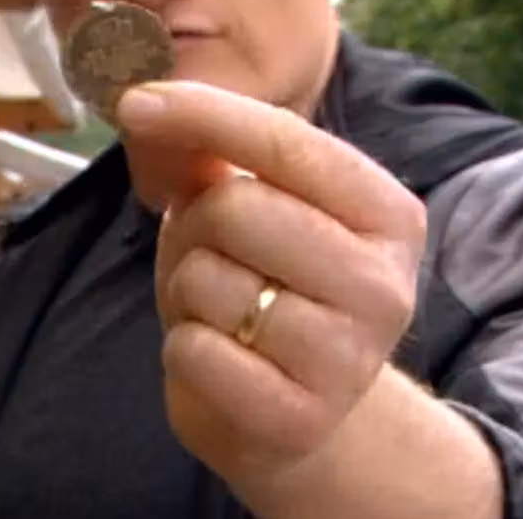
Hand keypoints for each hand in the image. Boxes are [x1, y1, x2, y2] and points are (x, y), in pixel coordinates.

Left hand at [116, 81, 426, 489]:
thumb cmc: (263, 290)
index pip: (288, 143)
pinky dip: (184, 350)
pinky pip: (195, 351)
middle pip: (237, 209)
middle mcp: (383, 285)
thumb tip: (147, 105)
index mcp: (387, 215)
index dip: (204, 114)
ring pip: (208, 281)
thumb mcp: (245, 211)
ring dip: (187, 296)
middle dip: (193, 228)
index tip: (134, 103)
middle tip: (211, 259)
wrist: (293, 414)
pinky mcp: (300, 419)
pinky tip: (221, 362)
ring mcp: (348, 358)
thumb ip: (209, 155)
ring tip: (223, 316)